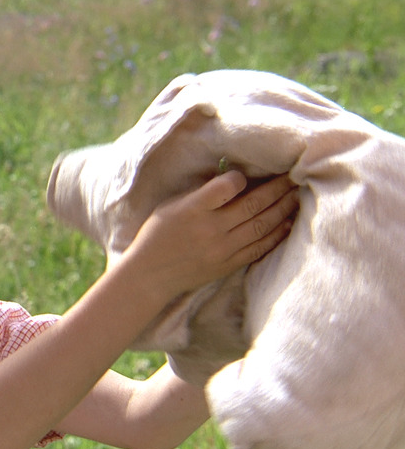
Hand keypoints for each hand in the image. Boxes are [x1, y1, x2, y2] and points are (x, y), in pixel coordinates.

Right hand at [123, 171, 298, 300]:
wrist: (150, 274)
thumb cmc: (158, 234)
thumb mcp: (171, 205)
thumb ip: (200, 193)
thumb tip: (232, 178)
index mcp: (192, 210)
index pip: (225, 187)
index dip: (239, 178)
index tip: (246, 174)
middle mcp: (210, 229)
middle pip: (253, 205)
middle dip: (278, 188)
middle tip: (294, 176)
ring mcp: (222, 249)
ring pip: (262, 225)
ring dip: (283, 209)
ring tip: (297, 196)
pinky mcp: (229, 264)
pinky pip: (260, 247)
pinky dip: (277, 234)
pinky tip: (287, 222)